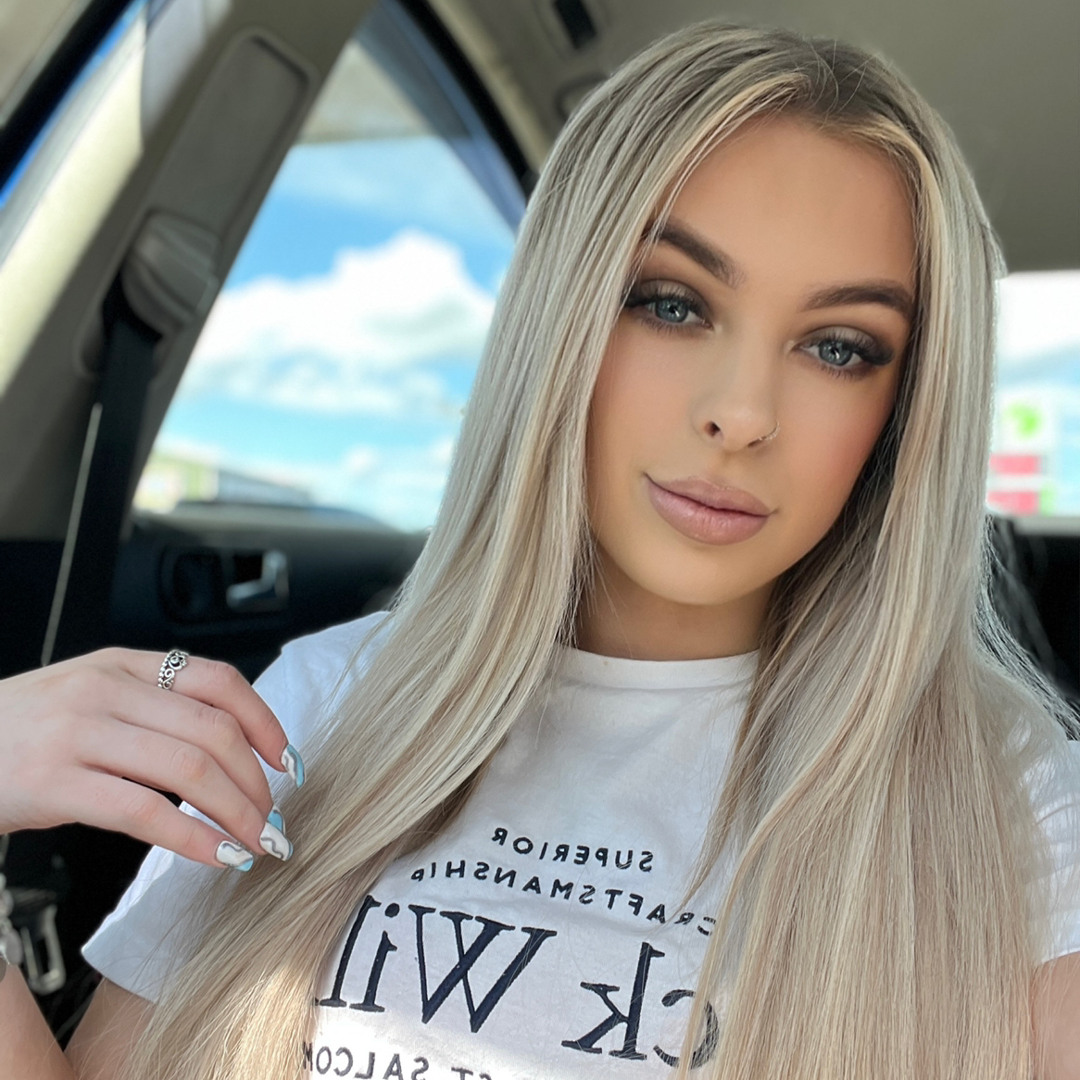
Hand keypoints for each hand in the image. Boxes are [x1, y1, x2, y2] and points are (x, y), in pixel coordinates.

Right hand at [2, 648, 298, 868]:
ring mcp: (80, 733)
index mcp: (124, 663)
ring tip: (255, 842)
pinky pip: (144, 812)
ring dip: (237, 813)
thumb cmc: (23, 730)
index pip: (219, 681)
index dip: (265, 721)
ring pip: (189, 770)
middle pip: (214, 731)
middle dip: (257, 781)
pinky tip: (214, 856)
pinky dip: (191, 839)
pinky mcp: (55, 782)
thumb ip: (152, 707)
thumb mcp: (90, 695)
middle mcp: (107, 689)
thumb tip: (230, 747)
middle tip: (274, 818)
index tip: (288, 760)